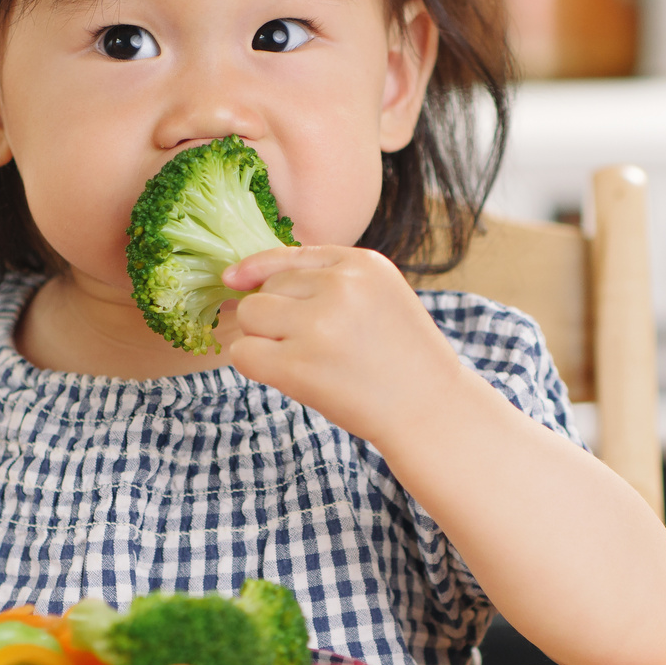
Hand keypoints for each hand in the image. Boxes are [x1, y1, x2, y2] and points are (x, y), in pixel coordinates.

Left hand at [222, 246, 475, 446]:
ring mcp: (319, 325)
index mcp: (363, 264)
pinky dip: (253, 364)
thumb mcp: (379, 296)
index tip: (234, 279)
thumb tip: (244, 277)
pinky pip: (243, 353)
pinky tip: (283, 375)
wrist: (431, 410)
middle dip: (274, 315)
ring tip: (299, 358)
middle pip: (266, 287)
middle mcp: (340, 287)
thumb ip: (329, 280)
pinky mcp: (299, 366)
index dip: (257, 268)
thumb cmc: (401, 358)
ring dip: (261, 338)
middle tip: (310, 346)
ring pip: (251, 315)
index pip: (289, 255)